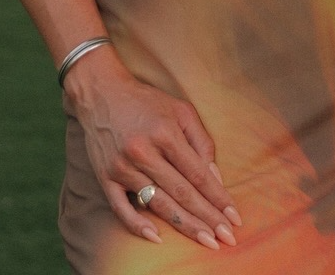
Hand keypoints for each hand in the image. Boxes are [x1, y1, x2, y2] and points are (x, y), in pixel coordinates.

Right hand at [62, 49, 242, 249]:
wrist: (102, 94)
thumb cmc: (148, 102)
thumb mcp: (181, 110)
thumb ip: (201, 141)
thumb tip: (214, 177)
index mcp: (166, 133)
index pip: (198, 174)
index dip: (217, 197)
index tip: (233, 217)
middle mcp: (144, 151)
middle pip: (181, 193)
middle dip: (206, 218)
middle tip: (226, 238)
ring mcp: (122, 167)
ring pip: (158, 203)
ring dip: (184, 225)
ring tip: (205, 240)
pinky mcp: (105, 177)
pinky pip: (121, 208)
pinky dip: (138, 225)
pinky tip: (157, 237)